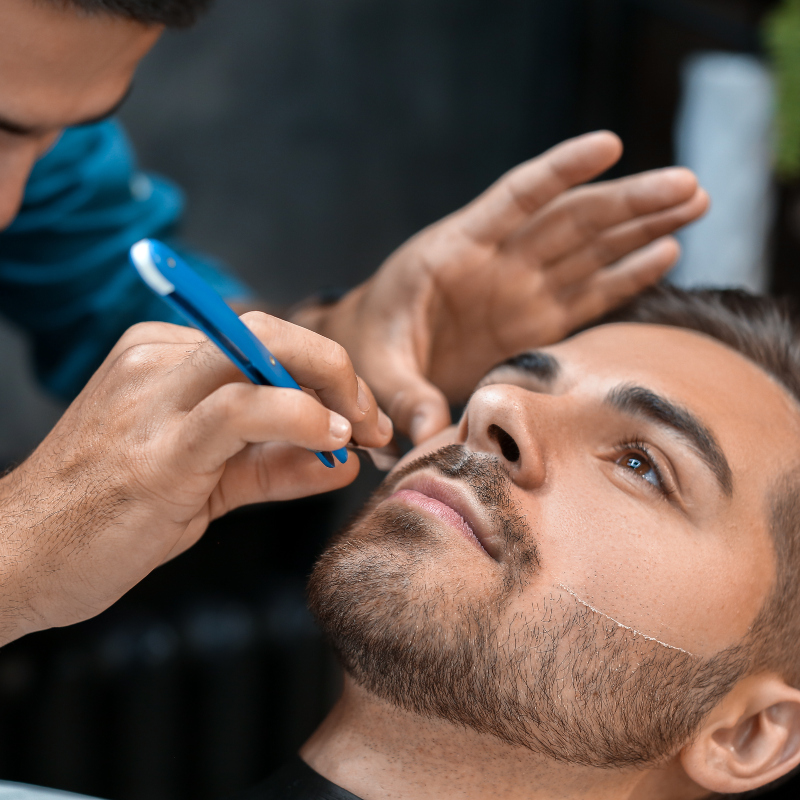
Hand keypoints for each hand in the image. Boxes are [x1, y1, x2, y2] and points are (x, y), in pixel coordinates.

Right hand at [0, 313, 390, 643]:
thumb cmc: (104, 518)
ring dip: (332, 387)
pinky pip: (241, 408)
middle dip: (336, 368)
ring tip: (363, 431)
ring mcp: (151, 397)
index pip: (262, 342)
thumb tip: (344, 459)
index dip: (323, 373)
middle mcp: (155, 361)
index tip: (361, 416)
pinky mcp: (157, 446)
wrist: (15, 558)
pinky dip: (299, 416)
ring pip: (260, 351)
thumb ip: (274, 466)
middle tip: (374, 418)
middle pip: (268, 331)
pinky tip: (332, 438)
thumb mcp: (205, 484)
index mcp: (161, 358)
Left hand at [305, 131, 708, 442]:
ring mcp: (518, 291)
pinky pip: (585, 294)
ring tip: (695, 203)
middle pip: (571, 221)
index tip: (609, 145)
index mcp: (453, 254)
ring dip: (641, 227)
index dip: (560, 172)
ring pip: (589, 249)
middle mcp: (496, 264)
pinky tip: (665, 253)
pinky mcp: (530, 322)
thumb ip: (402, 395)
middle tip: (689, 185)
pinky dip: (623, 275)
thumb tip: (431, 432)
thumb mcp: (374, 367)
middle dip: (628, 202)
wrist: (364, 355)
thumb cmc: (363, 349)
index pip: (515, 200)